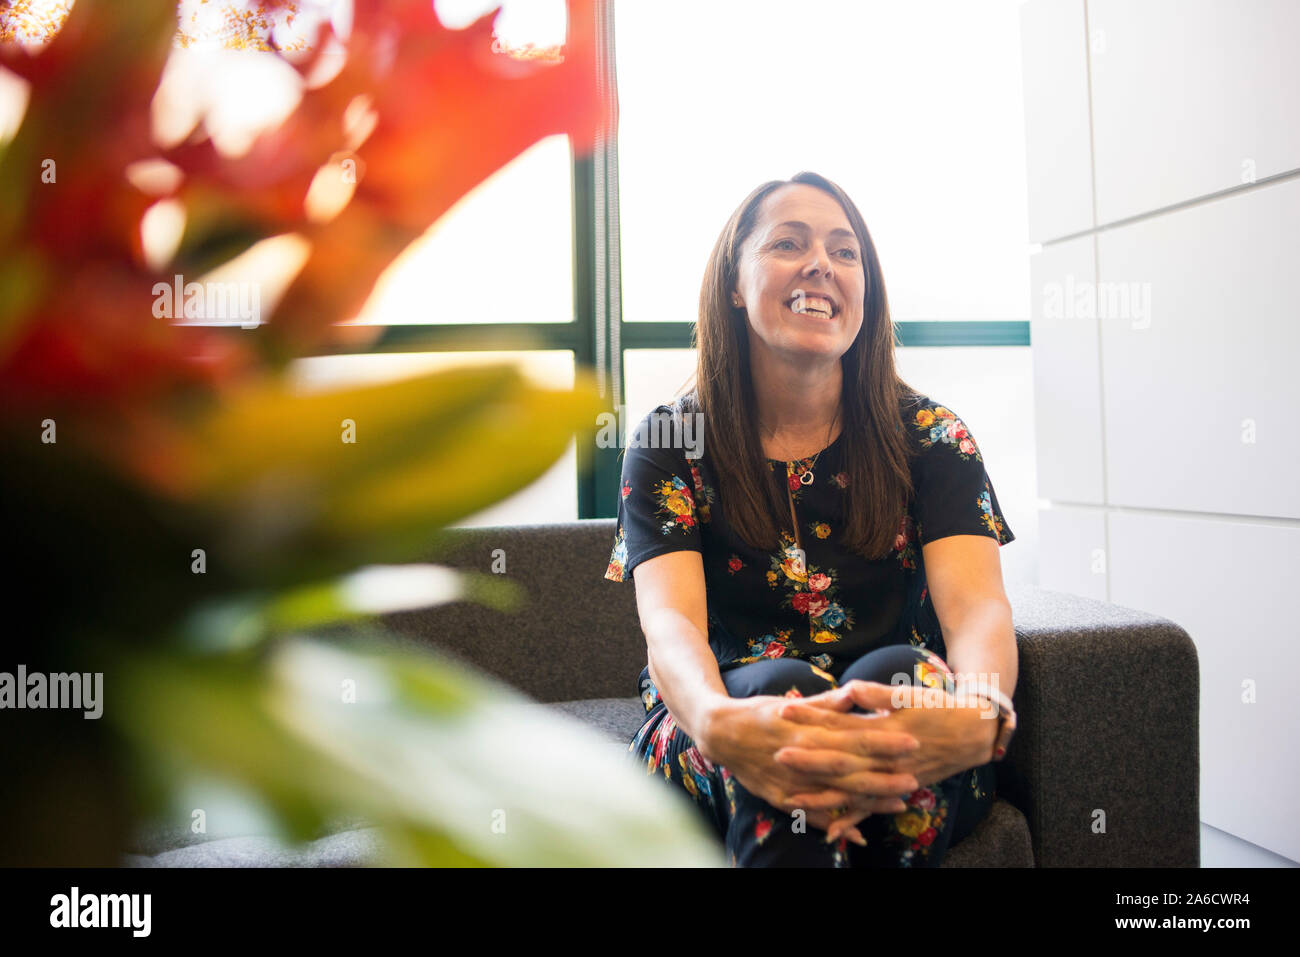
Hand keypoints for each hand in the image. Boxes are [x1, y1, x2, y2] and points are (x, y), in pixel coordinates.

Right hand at [698, 684, 922, 846]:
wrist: (721, 733)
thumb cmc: (762, 713)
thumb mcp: (793, 704)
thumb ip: (825, 703)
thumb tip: (854, 695)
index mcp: (809, 731)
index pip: (853, 736)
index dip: (882, 740)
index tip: (910, 740)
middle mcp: (803, 758)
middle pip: (851, 769)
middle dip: (884, 775)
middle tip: (915, 778)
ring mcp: (793, 782)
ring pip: (837, 795)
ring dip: (869, 801)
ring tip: (900, 804)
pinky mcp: (783, 798)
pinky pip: (813, 815)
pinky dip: (835, 825)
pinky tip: (858, 836)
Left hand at [774, 680, 997, 841]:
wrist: (971, 733)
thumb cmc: (938, 708)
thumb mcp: (908, 695)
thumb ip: (875, 695)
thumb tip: (847, 689)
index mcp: (882, 730)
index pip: (839, 722)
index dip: (812, 718)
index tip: (784, 711)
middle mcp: (884, 758)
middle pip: (840, 759)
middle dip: (807, 759)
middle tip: (777, 755)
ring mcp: (890, 777)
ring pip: (850, 790)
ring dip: (821, 795)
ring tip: (791, 799)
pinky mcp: (897, 789)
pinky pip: (871, 809)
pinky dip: (852, 820)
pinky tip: (831, 832)